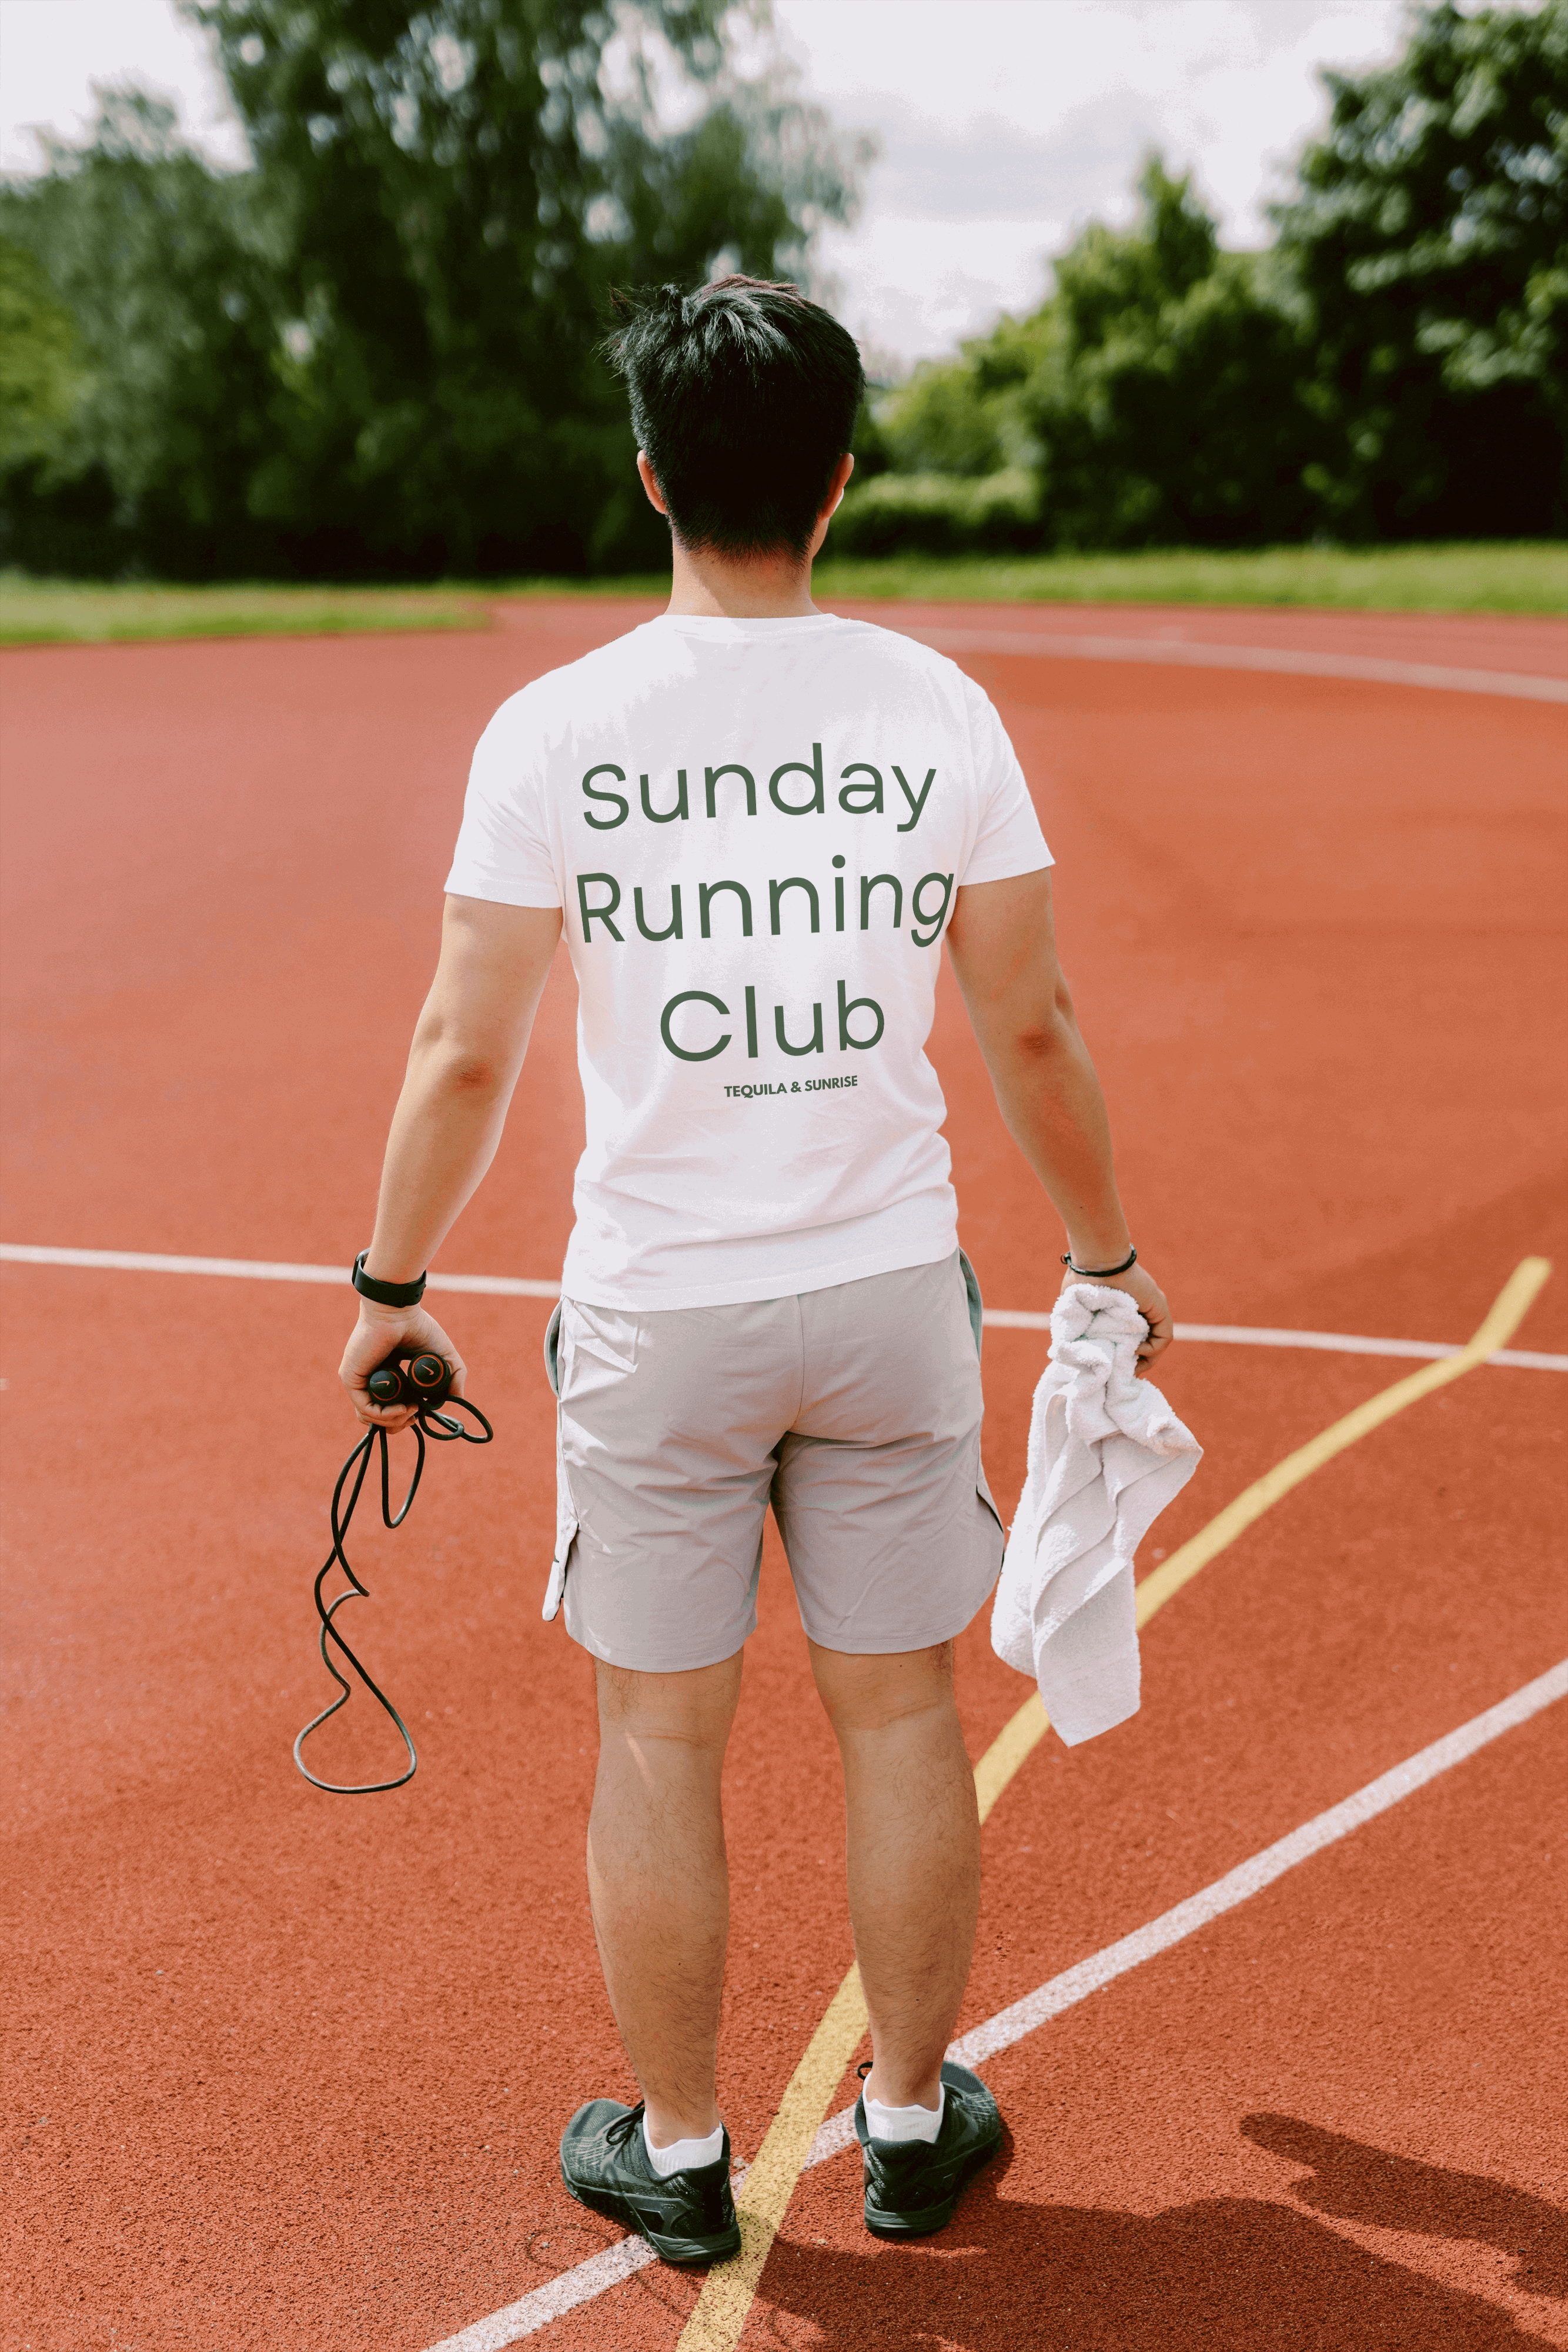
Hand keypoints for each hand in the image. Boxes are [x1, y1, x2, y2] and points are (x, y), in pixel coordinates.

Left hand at [339, 1300, 466, 1431]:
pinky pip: (365, 1409)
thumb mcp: (443, 1358)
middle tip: (416, 1412)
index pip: (390, 1408)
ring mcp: (359, 1380)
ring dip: (394, 1421)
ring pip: (369, 1418)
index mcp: (389, 1377)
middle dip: (400, 1423)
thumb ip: (454, 1379)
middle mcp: (371, 1380)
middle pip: (379, 1418)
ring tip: (411, 1409)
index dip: (406, 1417)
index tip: (422, 1409)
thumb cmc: (418, 1327)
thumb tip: (459, 1400)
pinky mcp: (351, 1379)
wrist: (398, 1311)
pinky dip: (385, 1415)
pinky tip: (404, 1407)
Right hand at [1057, 1257, 1172, 1368]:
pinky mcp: (1160, 1309)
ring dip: (1145, 1359)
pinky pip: (1164, 1337)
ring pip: (1156, 1343)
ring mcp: (1151, 1309)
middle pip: (1145, 1343)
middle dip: (1134, 1363)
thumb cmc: (1082, 1279)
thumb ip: (1076, 1326)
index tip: (1111, 1368)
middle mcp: (1140, 1311)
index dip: (1122, 1356)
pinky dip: (1153, 1349)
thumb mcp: (1076, 1309)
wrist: (1097, 1260)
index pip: (1129, 1338)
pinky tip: (1136, 1350)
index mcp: (1122, 1311)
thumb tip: (1063, 1348)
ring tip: (1128, 1367)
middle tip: (1122, 1376)